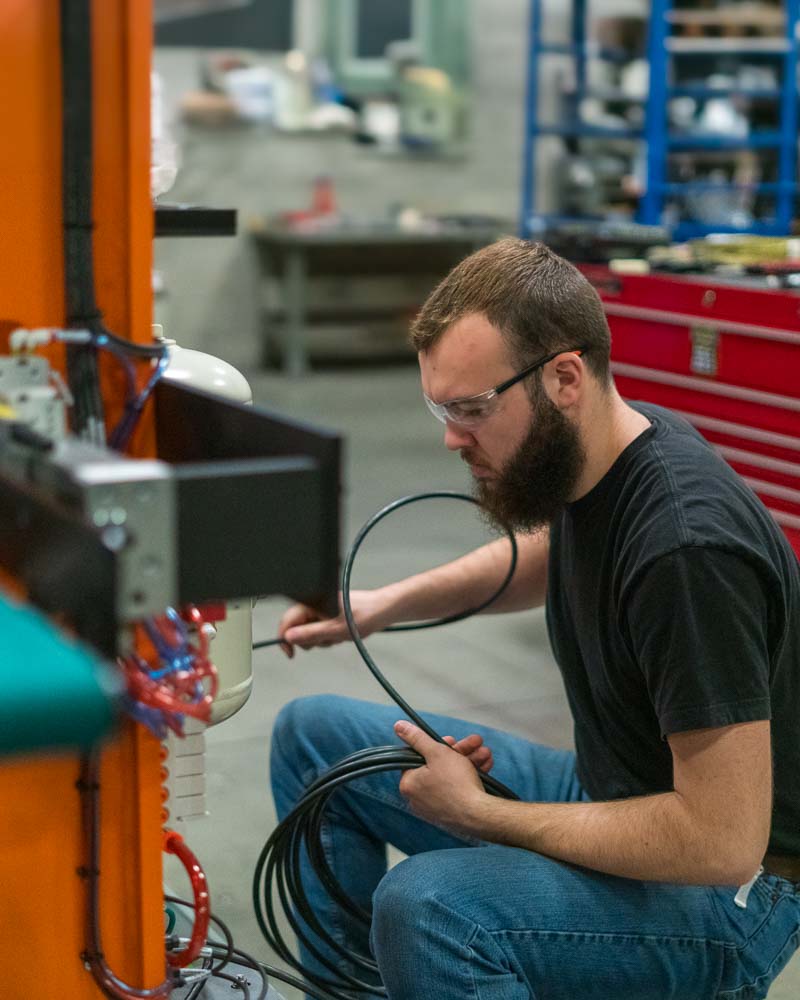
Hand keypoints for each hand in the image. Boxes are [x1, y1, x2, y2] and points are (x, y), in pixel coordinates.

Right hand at [277, 589, 390, 658]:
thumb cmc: (363, 615)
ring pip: (310, 632)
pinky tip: (342, 634)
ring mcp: (322, 609)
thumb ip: (310, 634)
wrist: (382, 610)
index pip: (287, 621)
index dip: (285, 638)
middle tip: (327, 640)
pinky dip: (329, 636)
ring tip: (339, 635)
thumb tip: (289, 637)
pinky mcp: (329, 614)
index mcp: (312, 603)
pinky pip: (321, 630)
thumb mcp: (335, 630)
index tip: (291, 654)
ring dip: (322, 639)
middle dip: (311, 640)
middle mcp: (314, 604)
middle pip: (297, 628)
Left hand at [395, 721, 488, 837]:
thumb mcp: (437, 752)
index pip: (418, 758)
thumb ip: (418, 738)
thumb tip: (399, 726)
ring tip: (485, 753)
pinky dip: (471, 777)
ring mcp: (435, 807)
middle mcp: (418, 798)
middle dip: (460, 751)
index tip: (451, 740)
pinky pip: (458, 790)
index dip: (435, 745)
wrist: (479, 815)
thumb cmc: (456, 784)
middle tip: (474, 743)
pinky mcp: (451, 813)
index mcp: (409, 784)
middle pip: (438, 765)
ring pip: (452, 776)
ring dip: (469, 761)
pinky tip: (486, 766)